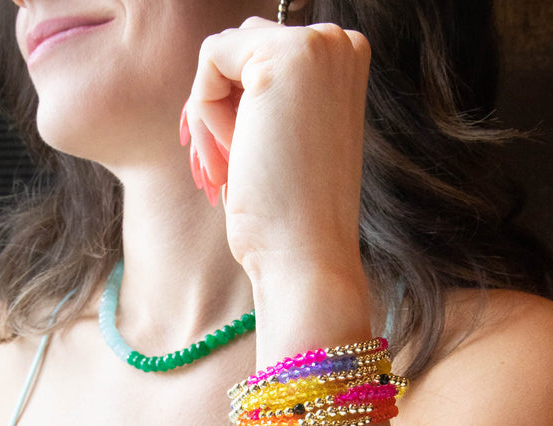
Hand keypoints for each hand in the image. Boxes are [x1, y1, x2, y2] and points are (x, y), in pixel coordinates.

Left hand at [182, 19, 370, 279]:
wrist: (307, 256)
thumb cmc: (291, 213)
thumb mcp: (286, 137)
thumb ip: (268, 94)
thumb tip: (218, 69)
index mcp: (347, 60)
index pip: (261, 54)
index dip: (237, 108)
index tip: (245, 162)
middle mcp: (339, 42)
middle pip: (240, 49)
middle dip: (222, 108)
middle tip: (235, 168)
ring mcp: (316, 45)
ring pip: (222, 55)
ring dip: (212, 114)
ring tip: (235, 166)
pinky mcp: (282, 58)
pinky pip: (209, 60)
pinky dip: (206, 111)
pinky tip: (235, 154)